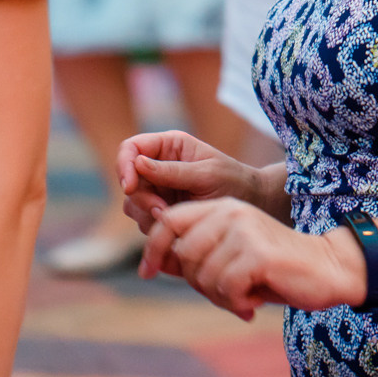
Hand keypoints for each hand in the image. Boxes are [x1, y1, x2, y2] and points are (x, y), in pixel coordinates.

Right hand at [117, 129, 255, 230]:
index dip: (124, 166)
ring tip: (175, 220)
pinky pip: (145, 221)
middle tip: (163, 212)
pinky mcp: (162, 211)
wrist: (252, 206)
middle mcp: (158, 166)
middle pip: (129, 181)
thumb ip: (172, 171)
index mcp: (169, 146)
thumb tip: (137, 163)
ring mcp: (158, 190)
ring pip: (133, 204)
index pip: (131, 148)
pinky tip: (177, 230)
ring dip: (148, 216)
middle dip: (142, 199)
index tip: (130, 187)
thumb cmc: (234, 182)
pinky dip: (156, 228)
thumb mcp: (206, 174)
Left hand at [148, 197, 361, 320]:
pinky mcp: (257, 253)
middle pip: (183, 254)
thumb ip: (197, 258)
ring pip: (204, 275)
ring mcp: (244, 229)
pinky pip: (226, 287)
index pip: (168, 221)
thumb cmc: (276, 270)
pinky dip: (236, 302)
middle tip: (226, 293)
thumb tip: (153, 263)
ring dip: (221, 297)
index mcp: (221, 208)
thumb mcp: (231, 259)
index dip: (152, 248)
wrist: (329, 269)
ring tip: (245, 295)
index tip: (146, 273)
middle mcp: (230, 212)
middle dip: (198, 283)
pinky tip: (255, 299)